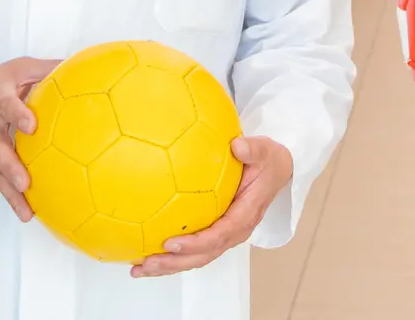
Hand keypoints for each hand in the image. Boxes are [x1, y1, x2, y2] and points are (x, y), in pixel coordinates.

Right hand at [0, 57, 60, 221]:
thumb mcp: (15, 68)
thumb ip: (45, 69)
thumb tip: (81, 68)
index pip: (5, 105)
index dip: (17, 114)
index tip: (31, 125)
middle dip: (10, 165)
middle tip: (25, 181)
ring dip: (10, 190)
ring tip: (27, 208)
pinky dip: (8, 198)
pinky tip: (26, 213)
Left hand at [131, 136, 292, 277]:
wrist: (276, 171)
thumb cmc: (267, 162)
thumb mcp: (265, 151)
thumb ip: (253, 149)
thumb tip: (238, 146)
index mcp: (245, 215)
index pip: (219, 235)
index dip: (195, 243)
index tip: (170, 243)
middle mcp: (234, 232)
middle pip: (203, 255)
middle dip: (174, 263)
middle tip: (147, 263)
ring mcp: (225, 235)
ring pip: (196, 257)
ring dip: (168, 266)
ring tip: (138, 268)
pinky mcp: (215, 233)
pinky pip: (193, 249)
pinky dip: (170, 255)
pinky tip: (145, 252)